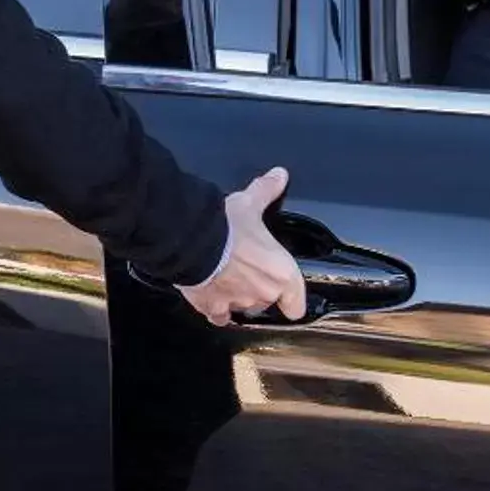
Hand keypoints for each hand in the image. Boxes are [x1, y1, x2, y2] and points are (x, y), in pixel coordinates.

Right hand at [178, 168, 308, 327]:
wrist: (193, 241)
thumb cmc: (227, 226)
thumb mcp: (251, 203)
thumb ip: (266, 191)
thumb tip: (279, 175)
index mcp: (282, 273)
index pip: (296, 304)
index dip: (292, 301)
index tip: (287, 299)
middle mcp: (263, 294)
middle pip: (267, 301)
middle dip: (258, 290)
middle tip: (248, 270)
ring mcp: (238, 304)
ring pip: (243, 308)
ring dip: (237, 297)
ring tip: (227, 279)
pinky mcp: (213, 308)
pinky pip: (219, 315)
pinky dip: (215, 309)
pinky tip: (211, 297)